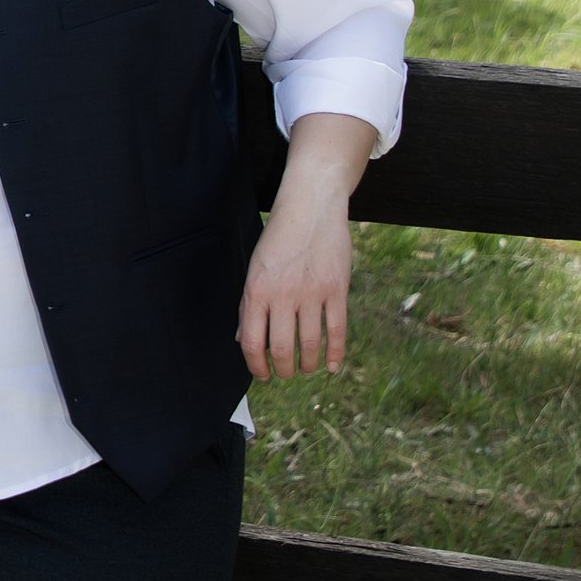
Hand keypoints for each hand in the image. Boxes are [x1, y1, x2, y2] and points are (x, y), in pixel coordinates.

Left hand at [237, 112, 374, 381]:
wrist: (310, 205)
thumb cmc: (278, 238)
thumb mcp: (255, 267)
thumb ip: (249, 304)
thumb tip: (244, 340)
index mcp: (257, 290)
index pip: (252, 341)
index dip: (256, 365)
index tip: (261, 375)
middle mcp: (283, 294)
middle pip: (282, 348)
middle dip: (283, 369)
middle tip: (285, 374)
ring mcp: (312, 293)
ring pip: (310, 344)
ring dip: (308, 364)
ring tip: (306, 369)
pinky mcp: (337, 289)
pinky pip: (337, 330)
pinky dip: (335, 353)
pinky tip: (331, 366)